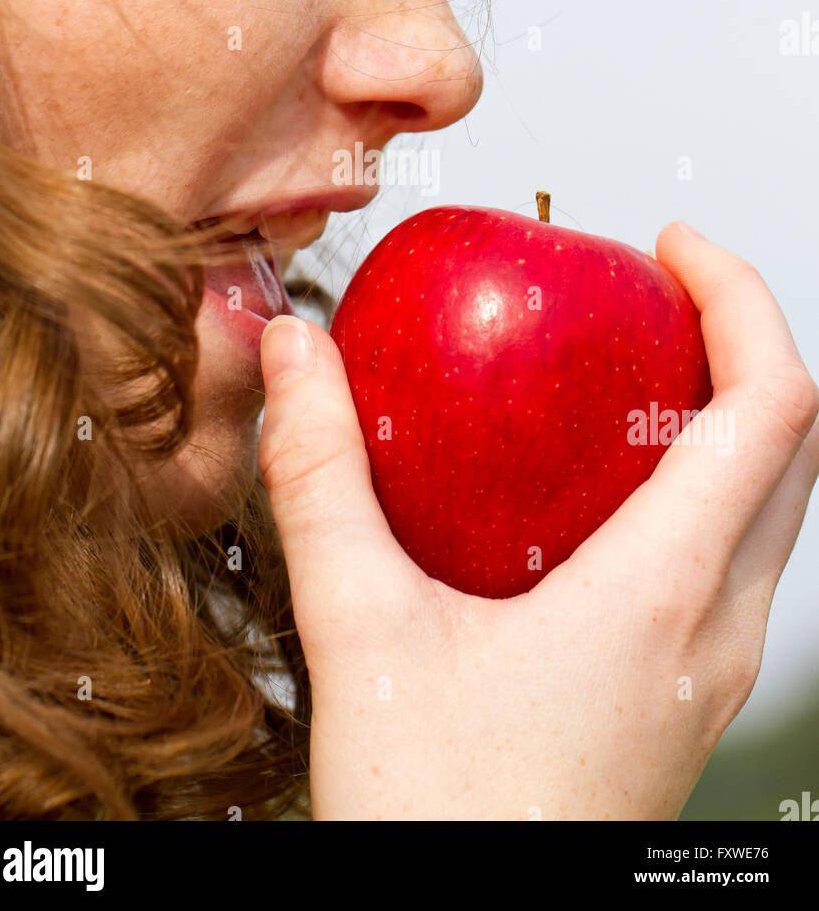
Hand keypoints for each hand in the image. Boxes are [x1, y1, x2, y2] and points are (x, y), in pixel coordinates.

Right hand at [258, 223, 818, 819]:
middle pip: (794, 448)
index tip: (675, 246)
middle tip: (661, 289)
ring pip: (774, 509)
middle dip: (746, 341)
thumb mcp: (359, 633)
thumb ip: (322, 479)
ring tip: (636, 368)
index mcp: (662, 598)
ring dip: (733, 414)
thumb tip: (298, 360)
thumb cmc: (437, 822)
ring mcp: (713, 675)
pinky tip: (599, 489)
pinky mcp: (686, 701)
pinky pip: (734, 560)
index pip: (772, 407)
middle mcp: (716, 634)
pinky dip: (701, 484)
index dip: (742, 298)